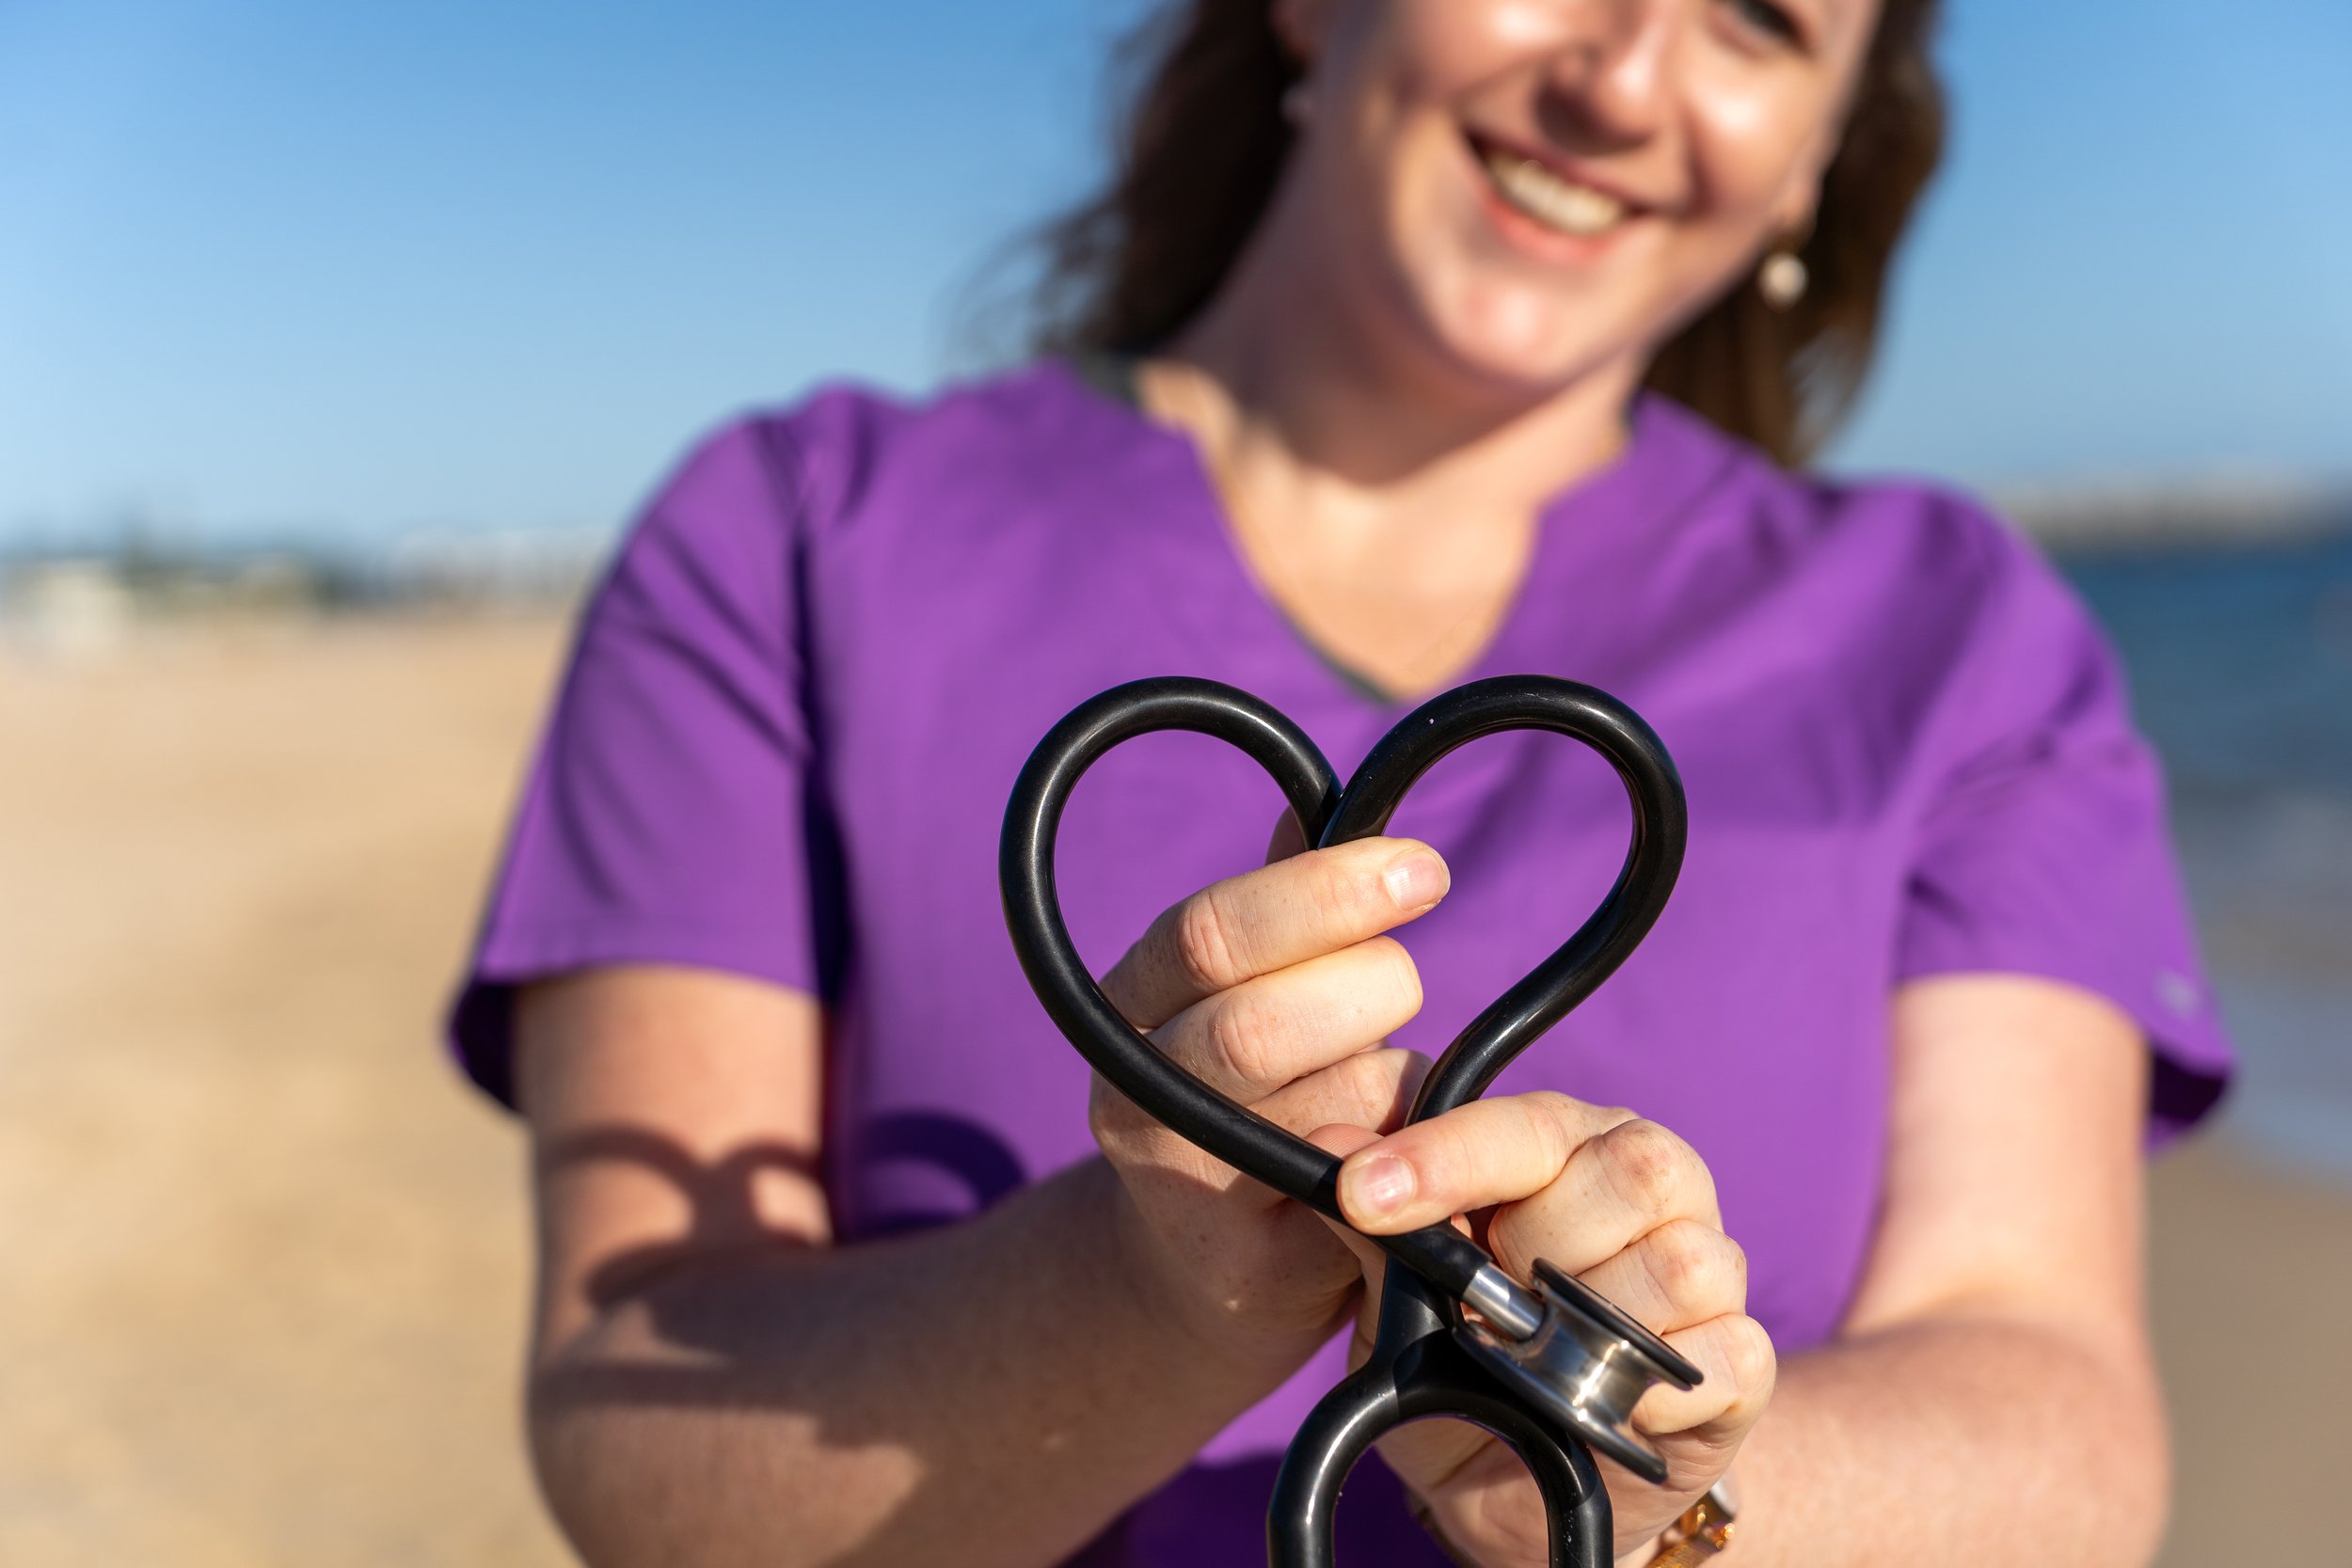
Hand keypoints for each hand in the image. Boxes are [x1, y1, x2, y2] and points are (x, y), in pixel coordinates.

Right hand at [1090, 831, 1449, 1377]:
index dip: (1324, 892)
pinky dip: (1416, 1155)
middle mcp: (1135, 1100)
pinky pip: (1378, 1191)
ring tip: (1385, 1082)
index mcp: (1128, 1005)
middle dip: (1369, 990)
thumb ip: (1279, 917)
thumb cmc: (1250, 1094)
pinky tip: (1409, 1148)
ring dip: (1397, 1078)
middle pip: (1261, 1025)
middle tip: (1404, 988)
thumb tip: (1323, 808)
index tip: (1424, 870)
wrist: (1202, 1268)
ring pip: (1340, 1108)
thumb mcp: (1235, 996)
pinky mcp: (1256, 1272)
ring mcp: (1188, 1195)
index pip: (1211, 933)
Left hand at [1322, 1097, 1775, 1564]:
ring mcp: (1714, 1271)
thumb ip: (1373, 1222)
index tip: (1361, 1194)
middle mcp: (1655, 1187)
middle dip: (1537, 1246)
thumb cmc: (1459, 1359)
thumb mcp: (1399, 1296)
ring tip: (1537, 1361)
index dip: (1446, 1156)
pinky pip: (1722, 1355)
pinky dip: (1647, 1392)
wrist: (1514, 1485)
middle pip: (1632, 1172)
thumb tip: (1325, 1145)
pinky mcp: (1745, 1363)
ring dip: (1589, 1329)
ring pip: (1680, 1264)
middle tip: (1487, 1307)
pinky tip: (1597, 1407)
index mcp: (1569, 1145)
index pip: (1525, 1124)